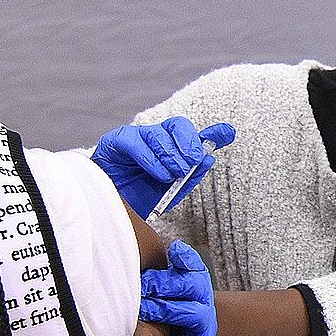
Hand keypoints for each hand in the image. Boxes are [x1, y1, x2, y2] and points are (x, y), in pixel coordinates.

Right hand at [91, 117, 234, 217]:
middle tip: (192, 164)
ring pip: (159, 133)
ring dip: (172, 155)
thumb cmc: (137, 200)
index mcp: (170, 148)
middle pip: (178, 125)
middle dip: (189, 144)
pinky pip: (137, 142)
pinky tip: (161, 174)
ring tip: (174, 175)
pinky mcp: (116, 141)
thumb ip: (190, 175)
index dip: (212, 133)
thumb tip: (209, 157)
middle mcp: (154, 138)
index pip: (192, 135)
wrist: (107, 210)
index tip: (228, 133)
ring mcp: (135, 136)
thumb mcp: (170, 192)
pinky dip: (153, 159)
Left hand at [139, 240, 216, 335]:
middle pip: (188, 290)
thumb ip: (181, 259)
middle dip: (161, 288)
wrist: (197, 321)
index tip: (146, 274)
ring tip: (144, 311)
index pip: (190, 269)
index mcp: (198, 281)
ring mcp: (204, 324)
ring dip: (167, 312)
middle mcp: (203, 301)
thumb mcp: (183, 272)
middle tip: (138, 290)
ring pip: (192, 316)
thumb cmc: (181, 294)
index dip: (170, 271)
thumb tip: (176, 247)